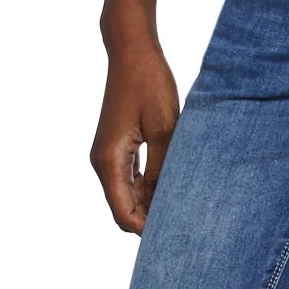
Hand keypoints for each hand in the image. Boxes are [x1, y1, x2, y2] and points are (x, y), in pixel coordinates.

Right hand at [92, 36, 180, 232]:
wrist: (131, 51)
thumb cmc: (149, 84)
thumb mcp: (165, 129)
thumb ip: (163, 170)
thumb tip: (166, 203)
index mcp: (110, 161)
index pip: (123, 213)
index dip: (146, 230)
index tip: (175, 236)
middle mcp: (103, 162)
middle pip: (124, 209)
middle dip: (149, 221)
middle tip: (185, 226)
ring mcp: (108, 154)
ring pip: (128, 195)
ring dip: (151, 205)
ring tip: (183, 209)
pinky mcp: (117, 146)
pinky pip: (131, 178)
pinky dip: (149, 189)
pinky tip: (173, 188)